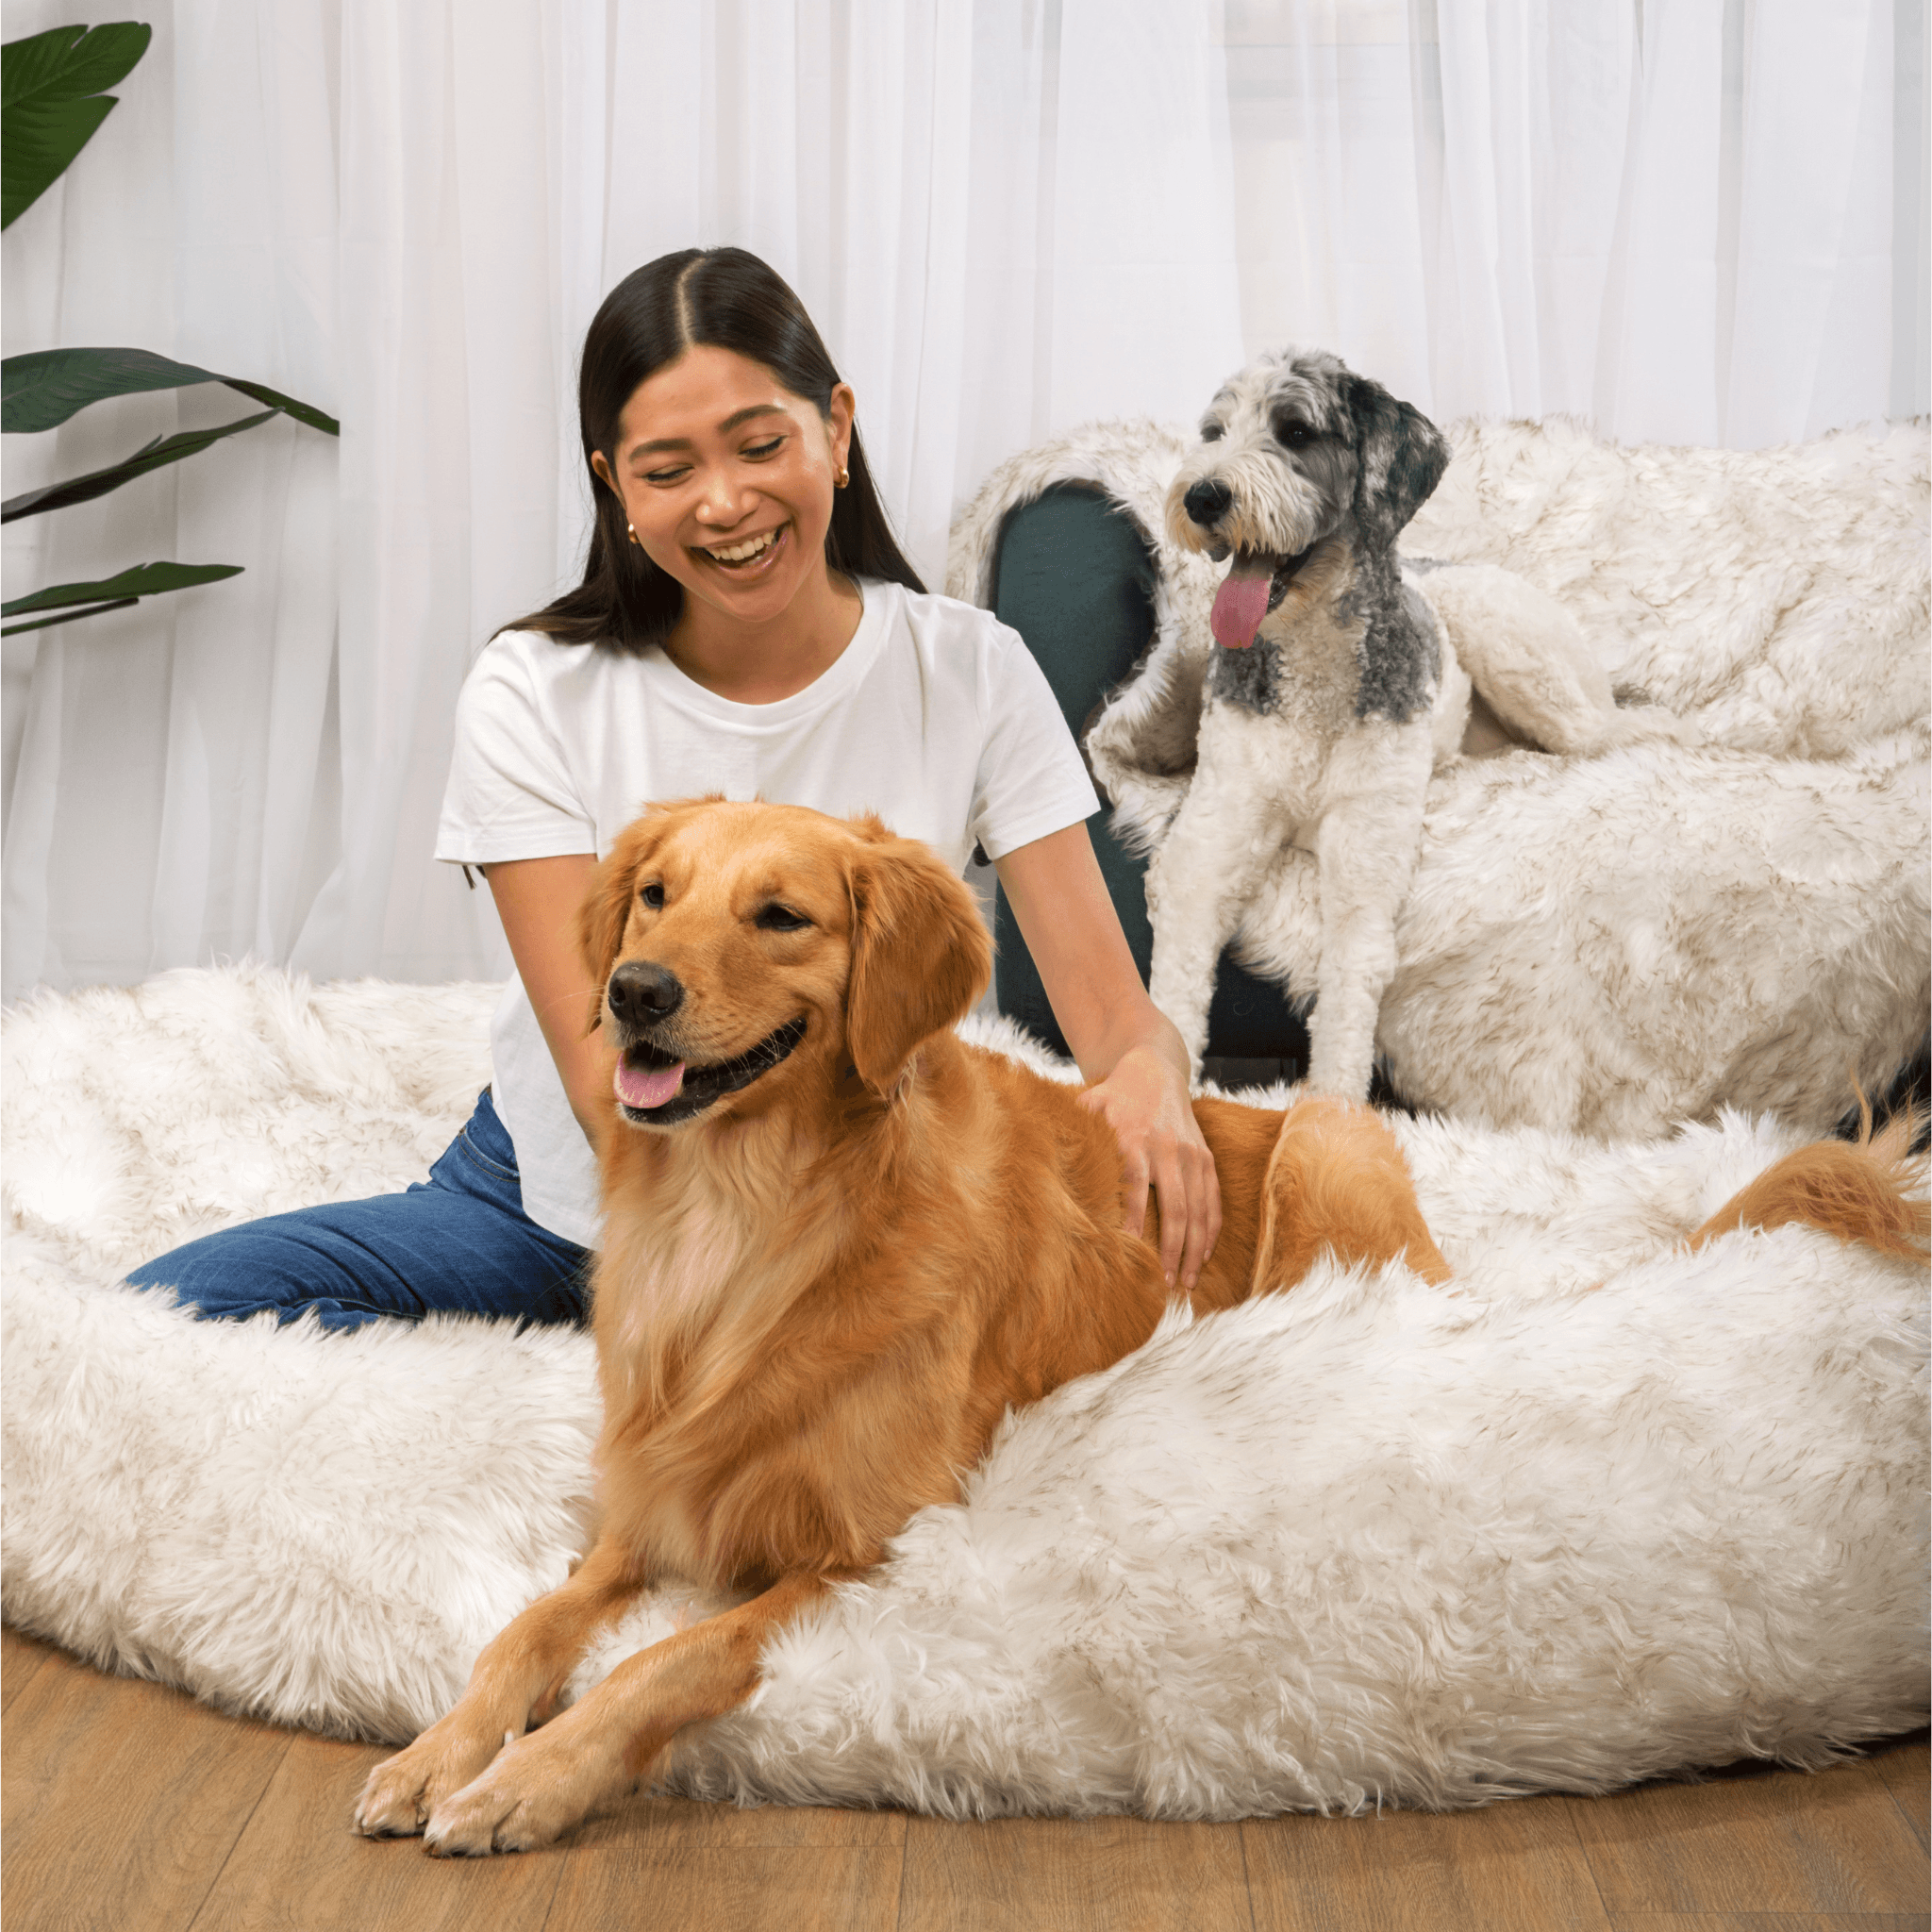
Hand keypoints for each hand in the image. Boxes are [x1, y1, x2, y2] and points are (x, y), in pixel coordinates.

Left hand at [1078, 1043, 1221, 1289]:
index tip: (1130, 1252)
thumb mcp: (1088, 1106)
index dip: (1134, 1220)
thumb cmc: (1113, 1097)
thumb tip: (1036, 1161)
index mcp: (1135, 1138)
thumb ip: (1069, 1134)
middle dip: (1172, 1248)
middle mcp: (1167, 1148)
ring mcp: (1191, 1154)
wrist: (1155, 1071)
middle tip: (1164, 1284)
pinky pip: (1213, 1199)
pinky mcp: (1206, 1157)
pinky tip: (1204, 1255)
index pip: (1136, 1186)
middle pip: (1175, 1206)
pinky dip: (1211, 1229)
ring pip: (1199, 1209)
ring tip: (1187, 1282)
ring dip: (1195, 1248)